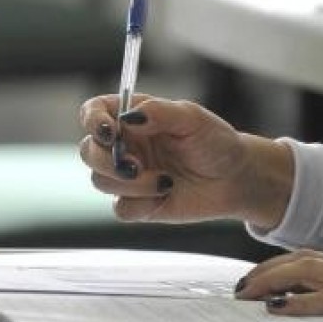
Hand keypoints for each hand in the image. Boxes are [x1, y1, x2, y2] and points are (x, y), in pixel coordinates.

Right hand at [78, 94, 291, 227]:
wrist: (234, 179)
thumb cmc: (215, 142)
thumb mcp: (192, 118)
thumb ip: (160, 112)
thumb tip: (128, 117)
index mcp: (131, 118)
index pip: (93, 113)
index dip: (92, 120)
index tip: (108, 130)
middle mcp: (123, 146)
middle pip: (88, 152)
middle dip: (106, 160)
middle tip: (135, 164)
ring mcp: (127, 177)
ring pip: (101, 181)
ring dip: (132, 184)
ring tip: (165, 181)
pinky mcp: (137, 204)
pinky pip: (121, 209)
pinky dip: (141, 204)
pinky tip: (165, 195)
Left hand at [236, 249, 322, 321]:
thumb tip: (310, 316)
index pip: (303, 262)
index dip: (270, 269)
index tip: (244, 284)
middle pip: (297, 261)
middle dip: (262, 272)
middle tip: (235, 292)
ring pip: (308, 270)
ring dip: (271, 280)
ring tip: (245, 294)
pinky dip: (303, 302)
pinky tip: (278, 308)